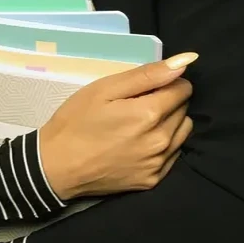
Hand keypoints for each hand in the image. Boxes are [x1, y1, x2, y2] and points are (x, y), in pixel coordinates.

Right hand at [39, 52, 197, 199]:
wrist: (57, 166)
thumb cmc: (77, 120)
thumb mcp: (105, 88)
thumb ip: (147, 74)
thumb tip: (185, 61)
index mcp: (150, 114)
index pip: (183, 88)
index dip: (167, 81)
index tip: (147, 85)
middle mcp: (161, 141)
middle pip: (184, 109)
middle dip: (168, 100)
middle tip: (138, 102)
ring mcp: (158, 164)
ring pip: (183, 132)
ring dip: (170, 122)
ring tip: (141, 122)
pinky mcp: (153, 180)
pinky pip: (174, 154)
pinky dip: (165, 143)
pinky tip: (141, 142)